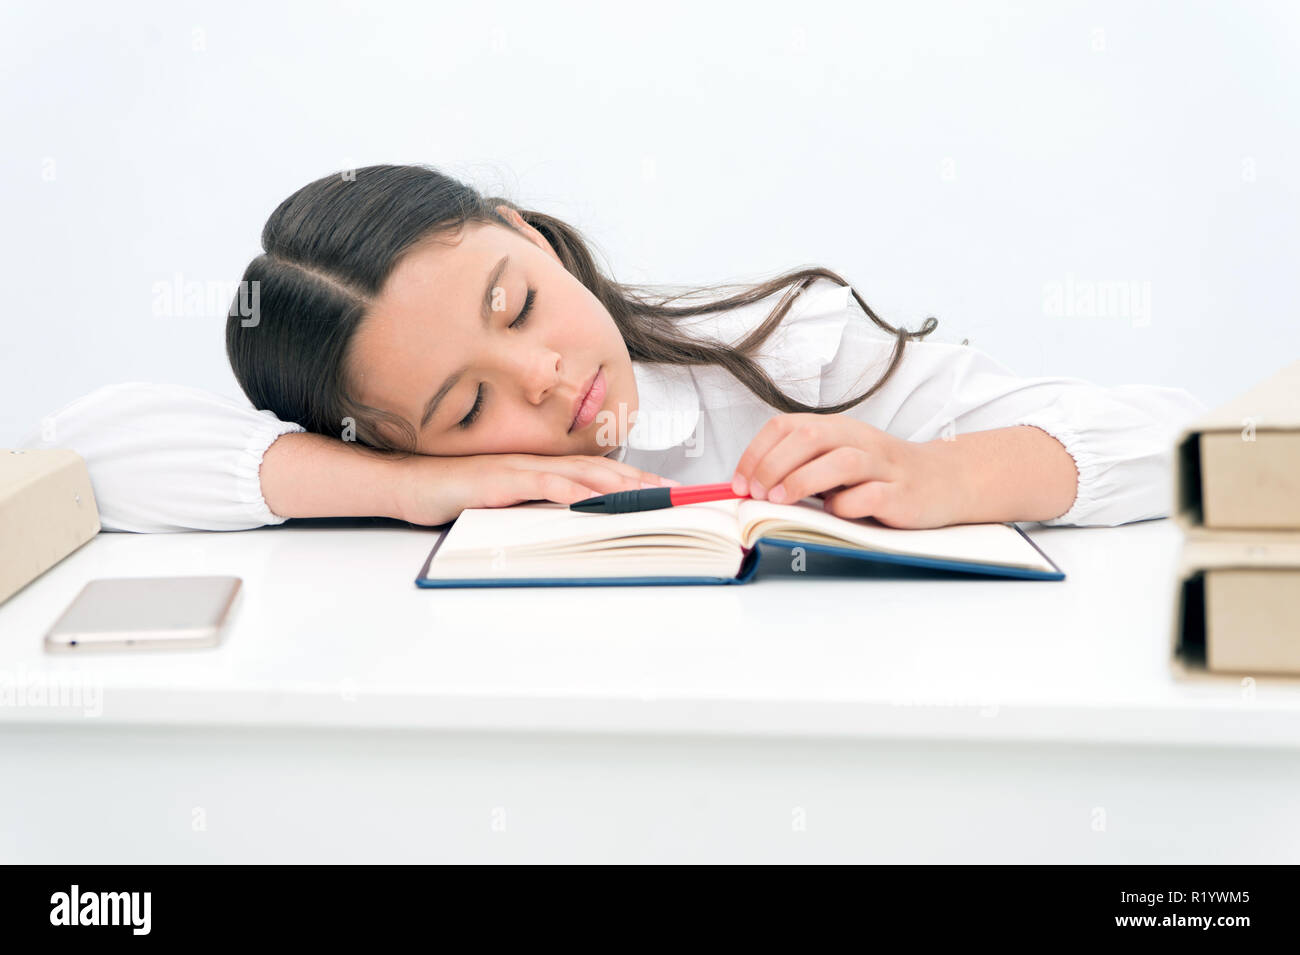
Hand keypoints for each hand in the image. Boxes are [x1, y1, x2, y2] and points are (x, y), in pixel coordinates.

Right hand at [395, 452, 679, 525]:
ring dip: (617, 486)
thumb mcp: (508, 506)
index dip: (634, 482)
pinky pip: (541, 485)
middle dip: (640, 483)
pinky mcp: (501, 480)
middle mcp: (538, 464)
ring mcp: (521, 469)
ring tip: (648, 496)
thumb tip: (576, 523)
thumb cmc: (457, 496)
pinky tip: (590, 500)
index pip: (598, 474)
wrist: (413, 487)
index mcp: (543, 469)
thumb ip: (539, 509)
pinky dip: (568, 492)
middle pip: (600, 472)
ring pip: (579, 475)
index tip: (667, 493)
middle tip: (674, 495)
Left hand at [729, 413, 961, 527]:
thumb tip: (751, 486)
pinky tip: (835, 513)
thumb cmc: (879, 476)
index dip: (757, 452)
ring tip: (780, 500)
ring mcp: (882, 466)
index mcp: (836, 428)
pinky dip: (847, 505)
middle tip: (757, 493)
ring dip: (802, 480)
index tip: (740, 482)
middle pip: (810, 436)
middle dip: (774, 465)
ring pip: (840, 460)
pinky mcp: (902, 493)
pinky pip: (871, 496)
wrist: (943, 481)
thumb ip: (802, 467)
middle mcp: (858, 440)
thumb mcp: (837, 462)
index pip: (786, 425)